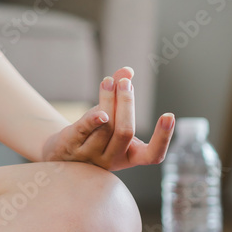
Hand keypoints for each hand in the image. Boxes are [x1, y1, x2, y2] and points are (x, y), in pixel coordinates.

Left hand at [41, 66, 174, 170]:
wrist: (62, 154)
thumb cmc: (95, 134)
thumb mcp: (113, 117)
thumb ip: (121, 93)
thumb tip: (127, 71)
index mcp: (130, 157)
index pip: (153, 155)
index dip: (163, 137)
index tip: (169, 115)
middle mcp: (112, 160)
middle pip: (125, 132)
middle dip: (127, 103)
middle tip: (125, 82)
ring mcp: (91, 156)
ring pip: (105, 126)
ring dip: (108, 98)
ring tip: (108, 81)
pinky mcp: (71, 147)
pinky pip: (84, 128)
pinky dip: (93, 115)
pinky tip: (100, 97)